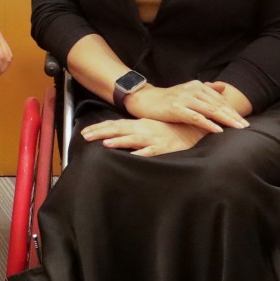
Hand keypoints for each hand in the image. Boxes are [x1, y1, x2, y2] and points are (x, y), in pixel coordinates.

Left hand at [81, 117, 204, 157]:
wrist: (194, 131)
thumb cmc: (172, 130)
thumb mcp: (151, 126)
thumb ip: (135, 129)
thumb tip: (117, 133)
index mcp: (140, 124)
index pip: (116, 124)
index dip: (100, 127)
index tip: (85, 132)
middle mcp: (144, 129)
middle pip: (119, 130)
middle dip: (101, 132)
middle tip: (84, 136)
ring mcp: (153, 139)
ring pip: (132, 139)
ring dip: (119, 141)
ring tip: (105, 143)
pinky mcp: (164, 149)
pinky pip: (151, 152)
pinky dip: (141, 153)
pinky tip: (132, 156)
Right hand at [120, 80, 247, 132]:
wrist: (144, 99)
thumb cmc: (166, 99)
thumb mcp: (187, 91)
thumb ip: (206, 89)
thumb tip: (223, 87)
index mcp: (197, 86)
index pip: (219, 99)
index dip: (233, 110)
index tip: (244, 121)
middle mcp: (192, 90)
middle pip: (218, 104)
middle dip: (233, 116)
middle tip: (246, 126)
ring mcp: (184, 99)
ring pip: (210, 110)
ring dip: (225, 120)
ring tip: (238, 128)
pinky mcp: (176, 108)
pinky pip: (195, 117)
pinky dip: (208, 123)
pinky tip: (217, 130)